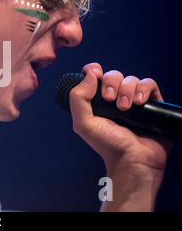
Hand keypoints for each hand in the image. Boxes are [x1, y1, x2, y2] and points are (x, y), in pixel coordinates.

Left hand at [69, 63, 172, 210]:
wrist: (132, 160)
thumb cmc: (107, 145)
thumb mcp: (83, 123)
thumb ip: (78, 98)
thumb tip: (90, 74)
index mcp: (97, 101)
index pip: (94, 75)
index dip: (93, 69)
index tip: (95, 73)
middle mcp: (115, 98)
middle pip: (113, 75)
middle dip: (111, 83)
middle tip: (109, 100)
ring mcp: (134, 101)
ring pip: (131, 79)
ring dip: (127, 90)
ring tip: (125, 108)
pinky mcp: (152, 104)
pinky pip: (149, 84)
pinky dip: (144, 89)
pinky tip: (139, 103)